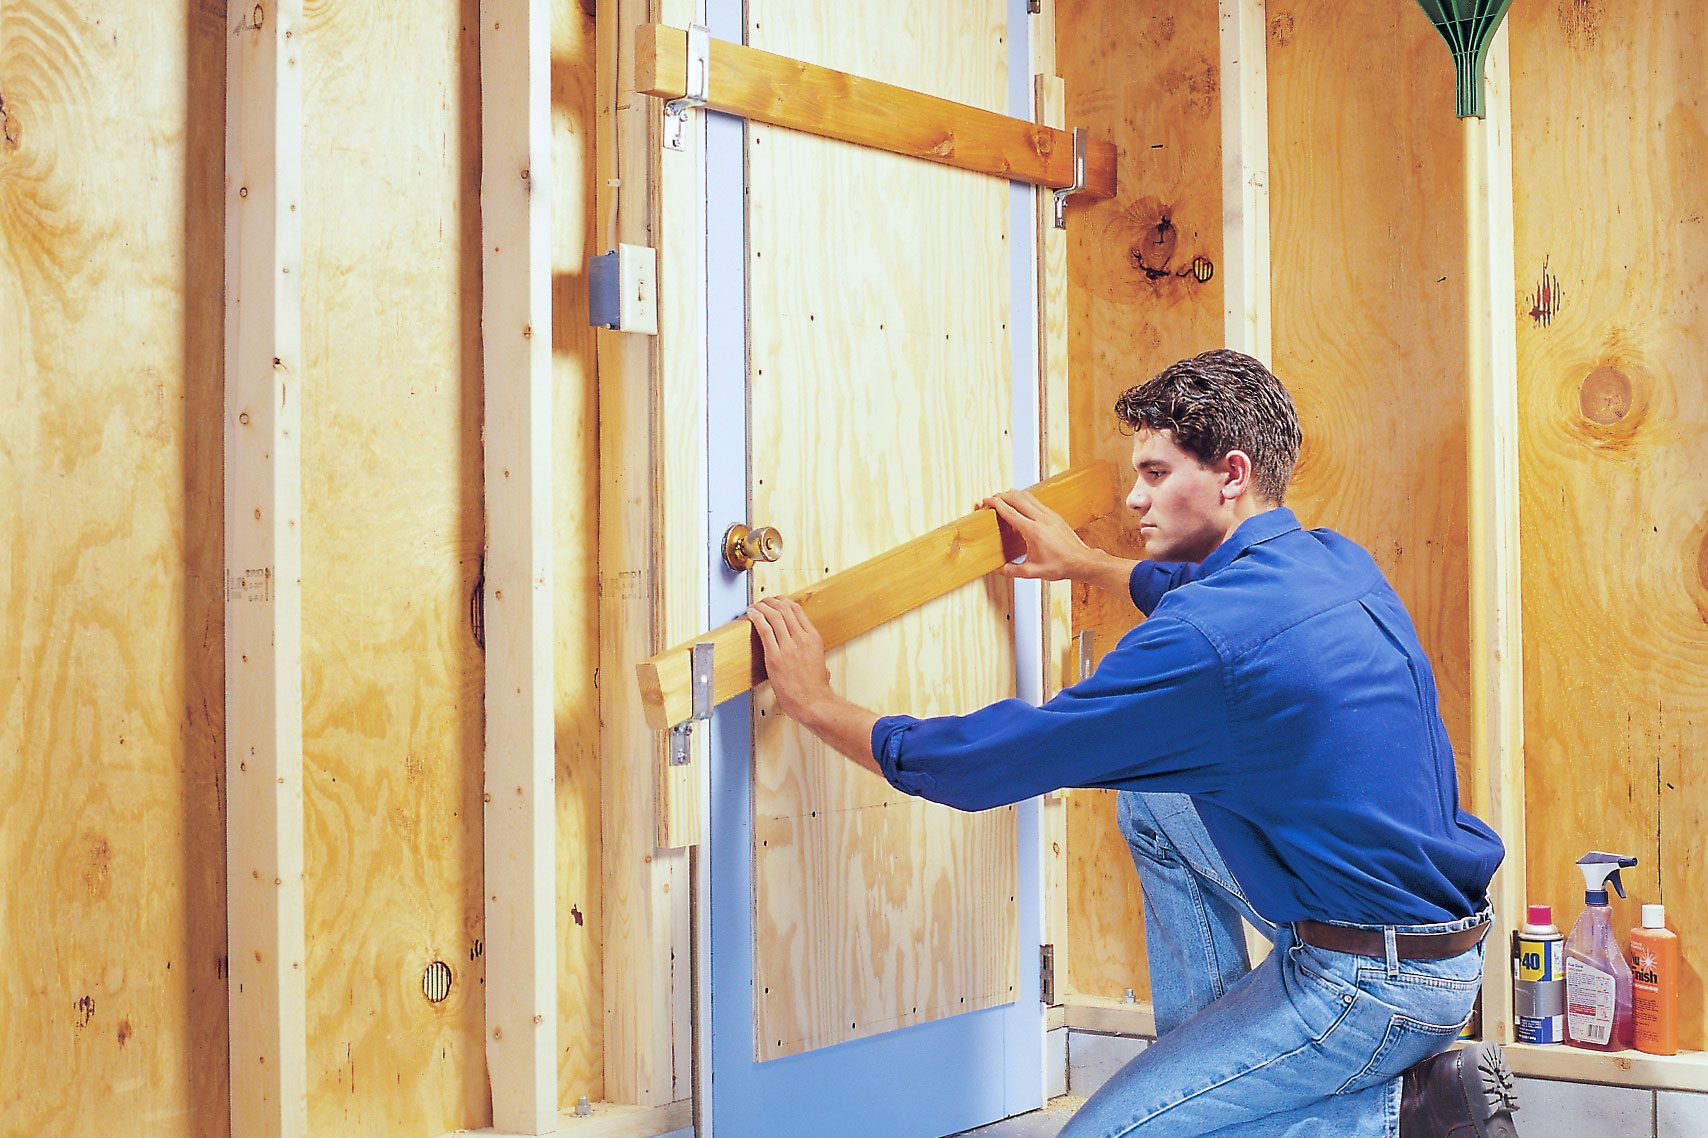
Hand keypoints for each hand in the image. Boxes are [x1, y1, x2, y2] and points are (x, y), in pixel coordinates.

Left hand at [746, 597, 833, 724]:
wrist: (813, 703)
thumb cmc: (815, 688)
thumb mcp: (819, 662)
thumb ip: (810, 652)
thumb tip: (804, 650)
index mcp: (813, 638)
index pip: (797, 611)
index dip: (783, 602)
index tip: (775, 602)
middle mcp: (802, 639)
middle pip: (784, 609)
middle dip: (770, 602)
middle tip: (762, 602)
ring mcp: (789, 647)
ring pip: (774, 616)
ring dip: (761, 607)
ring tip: (754, 606)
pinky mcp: (775, 657)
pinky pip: (764, 630)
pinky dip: (756, 618)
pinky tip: (751, 614)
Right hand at [981, 489, 1097, 581]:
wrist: (1081, 561)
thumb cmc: (1059, 566)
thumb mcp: (1033, 572)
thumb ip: (1013, 570)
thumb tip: (999, 570)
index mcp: (1033, 531)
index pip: (1010, 512)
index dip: (995, 504)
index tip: (986, 501)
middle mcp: (1041, 519)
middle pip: (1017, 498)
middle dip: (1002, 495)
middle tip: (992, 499)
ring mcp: (1049, 515)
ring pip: (1028, 496)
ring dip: (1014, 495)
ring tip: (1004, 498)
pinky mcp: (1055, 516)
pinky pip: (1036, 502)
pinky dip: (1025, 500)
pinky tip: (1021, 506)